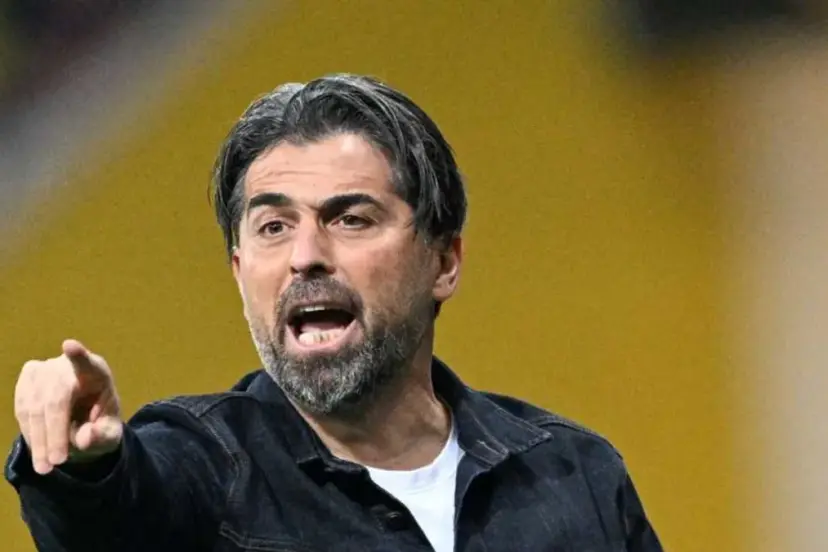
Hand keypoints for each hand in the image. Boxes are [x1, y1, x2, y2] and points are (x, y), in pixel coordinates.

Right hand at [14, 339, 122, 474]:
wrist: (81, 421)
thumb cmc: (100, 424)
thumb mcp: (109, 435)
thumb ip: (102, 436)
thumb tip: (86, 438)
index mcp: (97, 372)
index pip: (88, 363)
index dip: (79, 356)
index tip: (70, 346)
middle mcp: (68, 365)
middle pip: (56, 398)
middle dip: (55, 434)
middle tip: (57, 462)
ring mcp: (45, 369)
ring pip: (34, 406)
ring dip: (38, 440)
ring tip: (46, 467)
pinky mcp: (27, 380)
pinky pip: (22, 410)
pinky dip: (30, 433)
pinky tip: (39, 450)